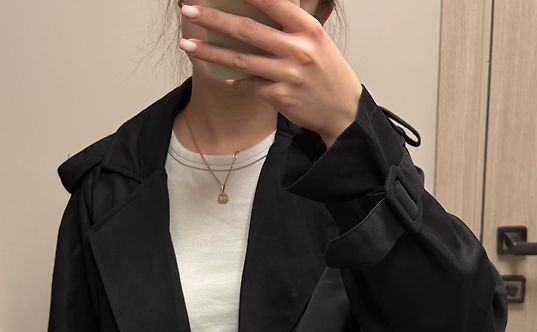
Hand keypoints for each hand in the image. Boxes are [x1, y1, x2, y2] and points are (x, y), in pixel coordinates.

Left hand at [179, 0, 362, 146]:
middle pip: (246, 30)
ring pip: (240, 60)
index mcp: (307, 28)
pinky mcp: (280, 96)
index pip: (271, 2)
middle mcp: (297, 49)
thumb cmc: (326, 70)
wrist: (342, 109)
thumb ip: (291, 22)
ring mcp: (288, 74)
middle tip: (189, 11)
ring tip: (187, 45)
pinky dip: (232, 79)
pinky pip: (249, 85)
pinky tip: (219, 75)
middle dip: (213, 20)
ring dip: (210, 52)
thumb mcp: (316, 39)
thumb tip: (261, 5)